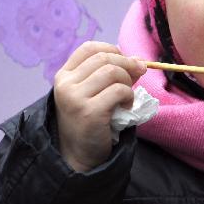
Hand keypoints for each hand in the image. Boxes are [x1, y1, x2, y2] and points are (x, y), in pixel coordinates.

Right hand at [53, 41, 145, 172]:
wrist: (79, 155)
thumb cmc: (89, 122)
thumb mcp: (95, 93)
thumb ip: (112, 75)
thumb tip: (139, 60)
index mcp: (64, 75)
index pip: (89, 48)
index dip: (112, 50)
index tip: (125, 62)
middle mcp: (65, 84)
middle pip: (104, 58)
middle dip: (127, 63)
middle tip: (139, 74)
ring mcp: (74, 98)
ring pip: (112, 72)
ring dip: (128, 82)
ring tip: (128, 97)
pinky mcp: (89, 112)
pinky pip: (119, 91)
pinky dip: (129, 96)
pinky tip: (126, 108)